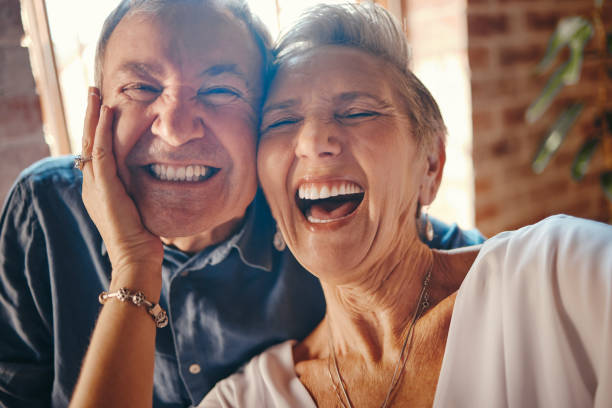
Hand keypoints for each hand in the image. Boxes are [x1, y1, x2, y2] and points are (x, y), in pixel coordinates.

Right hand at [81, 88, 162, 289]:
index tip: (102, 109)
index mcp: (98, 189)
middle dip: (89, 116)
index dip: (96, 130)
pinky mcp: (104, 186)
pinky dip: (101, 130)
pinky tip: (106, 112)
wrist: (136, 257)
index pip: (94, 152)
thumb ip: (136, 190)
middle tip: (92, 92)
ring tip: (94, 92)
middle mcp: (91, 184)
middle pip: (86, 142)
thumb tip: (149, 178)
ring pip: (89, 142)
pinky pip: (100, 151)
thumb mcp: (137, 207)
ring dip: (92, 115)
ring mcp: (95, 185)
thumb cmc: (142, 237)